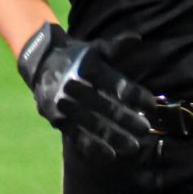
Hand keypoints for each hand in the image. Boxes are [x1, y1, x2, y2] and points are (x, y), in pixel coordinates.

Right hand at [17, 23, 160, 162]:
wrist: (41, 63)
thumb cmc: (78, 57)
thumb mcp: (95, 48)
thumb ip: (116, 46)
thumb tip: (137, 39)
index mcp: (87, 67)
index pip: (115, 83)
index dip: (135, 95)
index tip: (151, 105)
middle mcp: (74, 86)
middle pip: (104, 106)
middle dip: (127, 120)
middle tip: (145, 130)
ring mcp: (64, 105)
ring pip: (92, 124)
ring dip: (114, 137)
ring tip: (133, 147)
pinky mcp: (57, 119)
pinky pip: (77, 135)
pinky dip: (94, 146)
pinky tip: (110, 154)